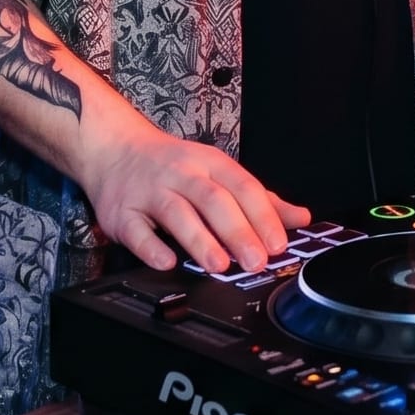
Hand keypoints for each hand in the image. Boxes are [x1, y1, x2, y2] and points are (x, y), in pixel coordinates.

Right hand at [80, 104, 310, 273]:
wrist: (115, 150)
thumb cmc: (173, 166)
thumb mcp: (218, 172)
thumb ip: (259, 199)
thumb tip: (299, 218)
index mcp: (210, 163)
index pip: (243, 186)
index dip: (262, 215)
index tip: (278, 243)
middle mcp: (181, 174)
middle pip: (213, 199)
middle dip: (237, 231)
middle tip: (255, 261)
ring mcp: (150, 192)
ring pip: (176, 212)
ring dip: (199, 239)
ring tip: (220, 265)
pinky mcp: (123, 213)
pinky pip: (137, 231)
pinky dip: (152, 247)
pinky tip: (168, 262)